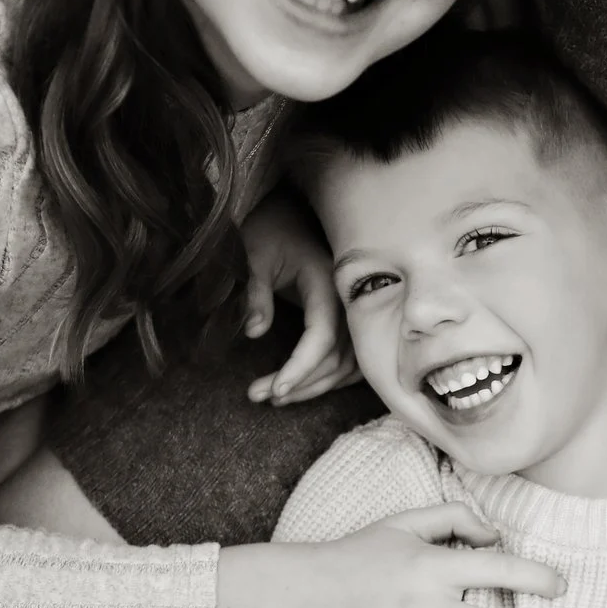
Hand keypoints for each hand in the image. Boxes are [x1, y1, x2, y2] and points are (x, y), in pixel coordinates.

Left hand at [240, 195, 358, 405]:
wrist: (289, 211)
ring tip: (275, 397)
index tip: (275, 389)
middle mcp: (346, 301)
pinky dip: (330, 378)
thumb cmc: (270, 228)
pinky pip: (350, 359)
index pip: (322, 336)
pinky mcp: (347, 318)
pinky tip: (303, 387)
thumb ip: (256, 292)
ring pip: (345, 364)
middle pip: (336, 358)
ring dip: (314, 386)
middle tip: (259, 396)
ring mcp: (351, 311)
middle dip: (300, 384)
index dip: (301, 367)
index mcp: (327, 282)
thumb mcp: (255, 254)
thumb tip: (255, 332)